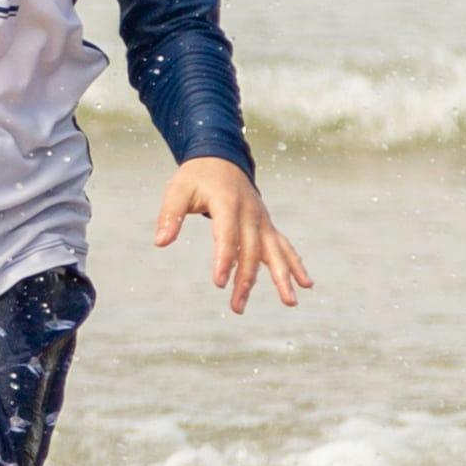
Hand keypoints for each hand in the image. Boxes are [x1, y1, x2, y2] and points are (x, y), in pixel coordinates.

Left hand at [151, 157, 307, 313]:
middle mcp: (250, 213)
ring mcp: (262, 220)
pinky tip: (305, 284)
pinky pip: (283, 246)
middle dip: (246, 280)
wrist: (221, 157)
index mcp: (228, 202)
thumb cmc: (196, 177)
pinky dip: (295, 264)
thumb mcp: (178, 190)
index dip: (224, 258)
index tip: (219, 283)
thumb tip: (160, 243)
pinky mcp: (266, 225)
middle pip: (251, 250)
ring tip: (290, 303)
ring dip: (282, 278)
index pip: (228, 235)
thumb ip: (169, 215)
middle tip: (237, 307)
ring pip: (274, 251)